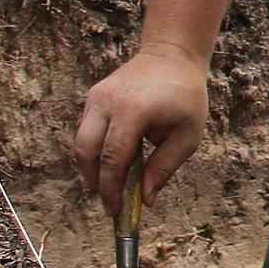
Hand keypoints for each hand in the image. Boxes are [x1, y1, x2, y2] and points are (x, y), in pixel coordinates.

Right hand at [71, 46, 207, 216]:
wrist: (172, 55)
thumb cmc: (185, 97)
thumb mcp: (187, 136)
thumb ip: (164, 168)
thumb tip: (145, 200)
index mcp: (133, 110)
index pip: (113, 158)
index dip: (111, 189)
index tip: (115, 212)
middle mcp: (107, 102)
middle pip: (85, 151)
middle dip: (95, 181)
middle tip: (111, 202)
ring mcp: (96, 97)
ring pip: (81, 143)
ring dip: (94, 168)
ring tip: (114, 184)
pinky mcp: (93, 97)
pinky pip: (87, 131)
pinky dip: (96, 151)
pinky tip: (115, 161)